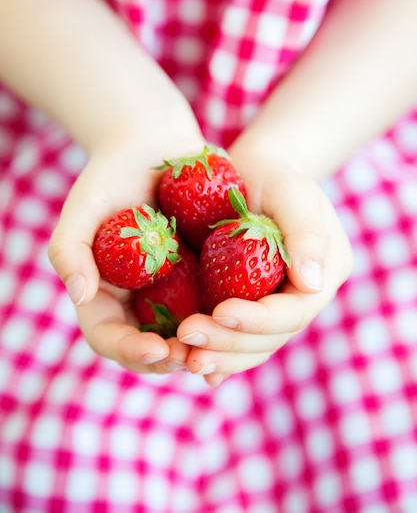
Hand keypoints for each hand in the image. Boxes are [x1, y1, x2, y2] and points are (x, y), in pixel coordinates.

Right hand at [48, 125, 203, 373]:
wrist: (153, 144)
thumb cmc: (110, 174)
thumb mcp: (82, 206)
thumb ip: (69, 250)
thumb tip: (80, 295)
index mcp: (102, 292)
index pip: (108, 337)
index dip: (129, 350)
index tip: (158, 348)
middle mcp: (135, 299)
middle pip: (147, 348)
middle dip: (169, 360)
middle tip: (195, 357)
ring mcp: (169, 290)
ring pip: (184, 335)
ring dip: (201, 348)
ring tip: (223, 344)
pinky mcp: (199, 275)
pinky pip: (212, 305)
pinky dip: (225, 319)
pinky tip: (246, 318)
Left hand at [177, 143, 353, 385]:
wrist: (251, 176)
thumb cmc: (272, 176)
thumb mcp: (292, 192)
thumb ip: (305, 232)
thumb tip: (313, 283)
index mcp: (325, 272)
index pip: (296, 310)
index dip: (260, 319)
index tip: (221, 313)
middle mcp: (304, 297)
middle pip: (272, 337)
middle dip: (230, 342)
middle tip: (188, 336)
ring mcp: (277, 306)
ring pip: (254, 347)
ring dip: (221, 357)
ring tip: (185, 360)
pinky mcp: (250, 307)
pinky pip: (238, 340)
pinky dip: (219, 357)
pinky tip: (195, 367)